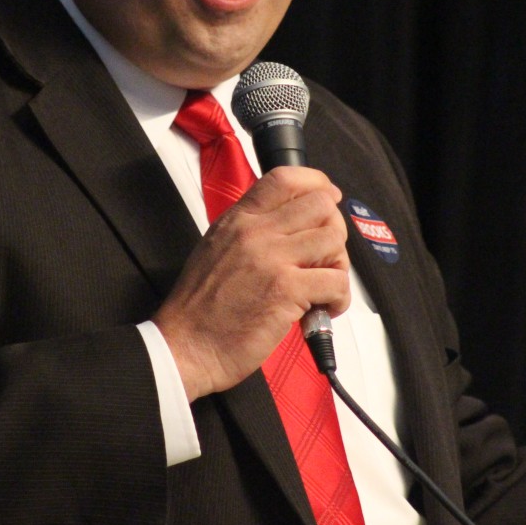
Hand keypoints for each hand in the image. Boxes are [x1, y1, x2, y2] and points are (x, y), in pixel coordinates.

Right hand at [153, 166, 350, 401]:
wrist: (186, 346)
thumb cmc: (200, 308)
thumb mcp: (216, 249)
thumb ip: (249, 231)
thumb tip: (289, 226)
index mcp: (238, 220)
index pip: (284, 178)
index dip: (316, 183)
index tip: (327, 197)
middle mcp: (255, 232)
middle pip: (319, 204)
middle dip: (334, 229)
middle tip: (327, 255)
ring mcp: (272, 259)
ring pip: (333, 239)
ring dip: (338, 264)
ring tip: (324, 285)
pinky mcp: (286, 290)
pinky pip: (335, 280)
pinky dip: (339, 297)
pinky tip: (325, 308)